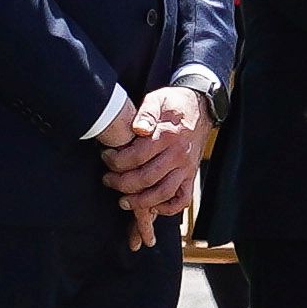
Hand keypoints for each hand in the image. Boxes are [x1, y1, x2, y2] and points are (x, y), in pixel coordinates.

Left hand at [101, 86, 207, 249]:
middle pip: (147, 178)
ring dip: (141, 202)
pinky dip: (168, 208)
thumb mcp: (158, 99)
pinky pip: (182, 199)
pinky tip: (152, 207)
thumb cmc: (174, 103)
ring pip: (163, 193)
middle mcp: (179, 155)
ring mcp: (186, 168)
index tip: (105, 157)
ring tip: (123, 201)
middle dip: (122, 183)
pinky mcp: (191, 175)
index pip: (137, 157)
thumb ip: (146, 113)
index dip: (116, 161)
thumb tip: (138, 129)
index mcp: (168, 136)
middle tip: (107, 180)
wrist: (201, 107)